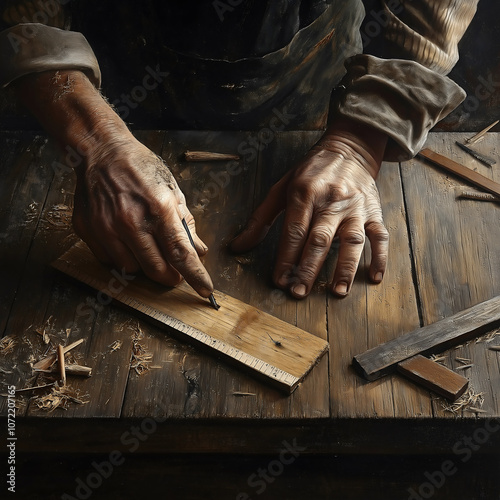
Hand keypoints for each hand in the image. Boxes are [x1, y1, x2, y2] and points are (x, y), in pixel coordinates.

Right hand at [13, 70, 212, 296]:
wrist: (101, 151)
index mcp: (158, 208)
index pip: (181, 253)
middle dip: (170, 277)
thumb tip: (199, 251)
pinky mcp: (87, 230)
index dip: (196, 275)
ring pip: (131, 270)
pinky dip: (121, 257)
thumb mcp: (172, 190)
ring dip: (143, 265)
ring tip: (145, 246)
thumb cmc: (140, 169)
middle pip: (156, 270)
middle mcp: (131, 221)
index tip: (204, 291)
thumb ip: (185, 224)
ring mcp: (106, 227)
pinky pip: (108, 260)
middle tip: (175, 274)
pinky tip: (125, 241)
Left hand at [231, 119, 388, 297]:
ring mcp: (355, 207)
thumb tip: (238, 247)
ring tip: (338, 291)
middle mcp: (331, 201)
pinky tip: (375, 277)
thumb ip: (260, 219)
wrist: (349, 149)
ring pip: (352, 240)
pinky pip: (380, 235)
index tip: (279, 281)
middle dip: (309, 268)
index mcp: (305, 193)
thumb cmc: (310, 172)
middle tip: (299, 292)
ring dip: (345, 267)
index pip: (294, 232)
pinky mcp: (374, 211)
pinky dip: (380, 256)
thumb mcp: (281, 188)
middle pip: (320, 239)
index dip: (286, 258)